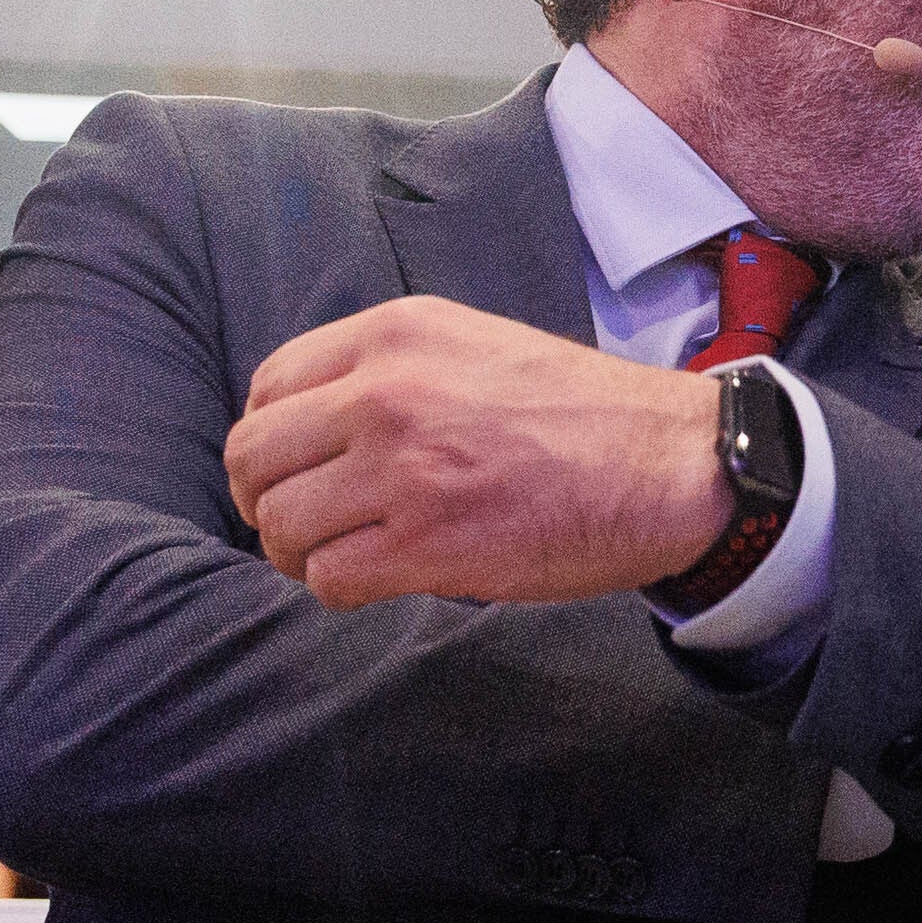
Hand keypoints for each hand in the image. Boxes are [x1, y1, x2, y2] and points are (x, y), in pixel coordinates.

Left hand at [225, 297, 730, 610]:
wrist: (668, 465)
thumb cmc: (582, 414)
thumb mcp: (475, 347)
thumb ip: (393, 371)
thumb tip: (317, 427)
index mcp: (394, 334)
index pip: (269, 387)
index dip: (271, 439)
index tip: (297, 467)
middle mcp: (385, 393)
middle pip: (253, 457)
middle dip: (265, 499)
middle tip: (300, 523)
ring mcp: (403, 470)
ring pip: (280, 523)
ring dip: (298, 552)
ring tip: (338, 556)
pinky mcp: (427, 543)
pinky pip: (327, 576)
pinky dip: (337, 587)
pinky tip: (374, 580)